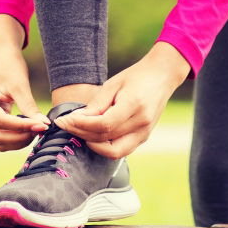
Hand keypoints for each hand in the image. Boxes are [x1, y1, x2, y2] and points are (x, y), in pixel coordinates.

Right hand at [0, 46, 48, 151]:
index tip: (42, 126)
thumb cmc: (9, 65)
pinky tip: (28, 128)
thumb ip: (29, 107)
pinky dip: (14, 136)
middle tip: (41, 128)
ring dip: (18, 140)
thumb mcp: (20, 85)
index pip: (0, 121)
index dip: (21, 127)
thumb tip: (44, 125)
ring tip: (36, 128)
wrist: (1, 56)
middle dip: (20, 137)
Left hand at [54, 42, 189, 158]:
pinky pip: (122, 149)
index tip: (64, 120)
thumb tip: (77, 120)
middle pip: (106, 138)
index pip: (103, 125)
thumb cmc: (136, 76)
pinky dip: (105, 146)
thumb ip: (97, 104)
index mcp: (134, 105)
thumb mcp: (113, 84)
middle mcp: (142, 123)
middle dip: (81, 133)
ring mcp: (145, 133)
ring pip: (114, 151)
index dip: (81, 125)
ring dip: (93, 144)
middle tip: (65, 125)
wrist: (162, 76)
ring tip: (79, 132)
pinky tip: (93, 135)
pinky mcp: (144, 137)